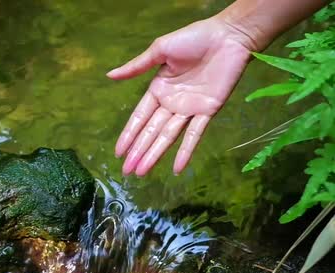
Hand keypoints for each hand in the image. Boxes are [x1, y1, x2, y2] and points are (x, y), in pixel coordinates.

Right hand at [107, 17, 254, 175]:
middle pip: (151, 131)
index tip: (118, 152)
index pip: (139, 117)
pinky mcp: (208, 111)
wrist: (228, 36)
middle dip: (138, 151)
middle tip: (127, 171)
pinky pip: (195, 134)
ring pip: (168, 136)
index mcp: (158, 89)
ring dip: (155, 154)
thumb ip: (136, 66)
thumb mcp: (160, 50)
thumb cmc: (194, 38)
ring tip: (142, 172)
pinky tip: (176, 168)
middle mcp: (172, 103)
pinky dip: (185, 151)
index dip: (128, 134)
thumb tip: (109, 76)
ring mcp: (189, 109)